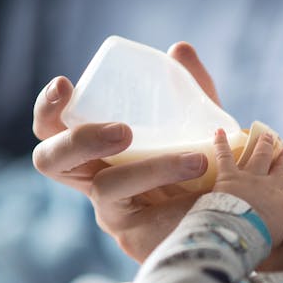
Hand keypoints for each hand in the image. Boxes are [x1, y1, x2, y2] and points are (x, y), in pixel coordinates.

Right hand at [32, 42, 220, 260]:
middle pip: (49, 160)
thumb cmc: (208, 169)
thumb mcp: (200, 124)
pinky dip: (166, 185)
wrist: (234, 216)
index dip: (47, 107)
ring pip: (103, 186)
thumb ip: (192, 89)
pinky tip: (198, 169)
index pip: (53, 127)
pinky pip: (138, 209)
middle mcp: (94, 178)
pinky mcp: (130, 233)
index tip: (65, 84)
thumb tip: (179, 49)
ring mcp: (109, 209)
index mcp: (98, 149)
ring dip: (152, 166)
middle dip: (78, 139)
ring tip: (196, 158)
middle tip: (123, 131)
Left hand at [213, 129, 282, 246]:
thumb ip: (275, 233)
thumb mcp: (275, 241)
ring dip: (263, 145)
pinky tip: (219, 131)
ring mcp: (250, 178)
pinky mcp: (229, 175)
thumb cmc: (257, 243)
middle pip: (281, 168)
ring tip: (267, 136)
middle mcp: (270, 187)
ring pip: (260, 156)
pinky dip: (221, 142)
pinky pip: (225, 155)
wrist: (239, 234)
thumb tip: (272, 241)